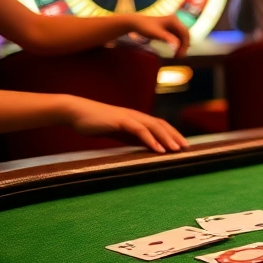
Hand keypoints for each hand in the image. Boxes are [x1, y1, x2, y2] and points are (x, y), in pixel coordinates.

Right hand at [63, 96, 187, 152]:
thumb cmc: (95, 123)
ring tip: (176, 150)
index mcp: (136, 118)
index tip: (182, 145)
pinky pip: (139, 130)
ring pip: (154, 126)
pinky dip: (150, 139)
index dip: (172, 134)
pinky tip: (157, 149)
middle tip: (186, 149)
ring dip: (167, 138)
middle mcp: (136, 115)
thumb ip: (129, 138)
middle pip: (161, 124)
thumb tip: (142, 147)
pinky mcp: (121, 120)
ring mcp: (129, 117)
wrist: (76, 112)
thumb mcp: (116, 132)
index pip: (159, 125)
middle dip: (175, 136)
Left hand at [121, 13, 189, 56]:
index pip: (185, 33)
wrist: (135, 23)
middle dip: (183, 46)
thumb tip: (177, 47)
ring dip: (181, 45)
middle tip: (179, 56)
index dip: (185, 44)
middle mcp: (175, 22)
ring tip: (177, 55)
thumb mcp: (157, 33)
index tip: (180, 55)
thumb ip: (168, 38)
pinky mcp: (168, 29)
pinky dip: (177, 44)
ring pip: (181, 36)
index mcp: (174, 21)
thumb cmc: (145, 27)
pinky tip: (175, 50)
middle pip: (184, 35)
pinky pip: (176, 37)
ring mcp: (172, 25)